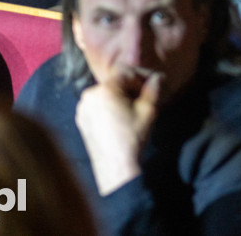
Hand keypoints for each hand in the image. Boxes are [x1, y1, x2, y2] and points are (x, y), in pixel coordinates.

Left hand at [76, 68, 162, 194]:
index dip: (142, 75)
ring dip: (120, 97)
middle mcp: (89, 95)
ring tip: (133, 110)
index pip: (125, 71)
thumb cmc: (133, 138)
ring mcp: (83, 108)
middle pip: (115, 82)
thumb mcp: (149, 110)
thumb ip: (154, 89)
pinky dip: (109, 107)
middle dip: (131, 87)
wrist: (116, 167)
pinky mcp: (81, 120)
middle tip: (146, 97)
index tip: (154, 84)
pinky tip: (120, 119)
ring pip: (106, 94)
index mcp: (105, 89)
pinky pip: (98, 105)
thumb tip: (158, 77)